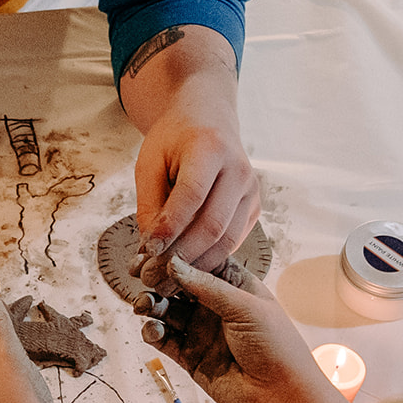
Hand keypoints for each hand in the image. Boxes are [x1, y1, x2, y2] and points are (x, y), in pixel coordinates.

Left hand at [133, 102, 259, 269]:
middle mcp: (239, 169)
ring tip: (167, 281)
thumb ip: (150, 204)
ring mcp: (251, 190)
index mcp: (210, 148)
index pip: (191, 195)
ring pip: (227, 240)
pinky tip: (187, 270)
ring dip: (196, 265)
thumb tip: (151, 249)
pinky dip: (210, 259)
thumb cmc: (173, 142)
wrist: (207, 122)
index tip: (148, 252)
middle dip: (181, 256)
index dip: (170, 227)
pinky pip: (233, 241)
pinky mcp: (254, 208)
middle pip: (212, 224)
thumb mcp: (150, 162)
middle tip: (153, 277)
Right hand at [139, 253, 354, 402]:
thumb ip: (207, 285)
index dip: (178, 258)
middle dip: (158, 281)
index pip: (200, 263)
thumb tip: (173, 263)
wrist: (279, 396)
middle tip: (142, 279)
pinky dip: (152, 332)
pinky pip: (164, 339)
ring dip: (152, 305)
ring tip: (144, 307)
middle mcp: (214, 306)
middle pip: (178, 285)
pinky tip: (152, 330)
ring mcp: (201, 330)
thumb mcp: (245, 307)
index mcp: (234, 286)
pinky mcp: (189, 355)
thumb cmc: (276, 346)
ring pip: (166, 311)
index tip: (155, 254)